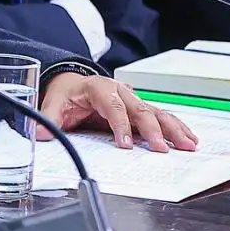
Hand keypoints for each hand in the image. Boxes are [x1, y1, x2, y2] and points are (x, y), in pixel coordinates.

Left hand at [39, 74, 198, 151]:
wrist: (72, 81)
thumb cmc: (65, 93)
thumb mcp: (53, 102)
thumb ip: (48, 119)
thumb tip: (40, 134)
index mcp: (98, 88)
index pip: (112, 106)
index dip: (119, 125)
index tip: (125, 145)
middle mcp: (120, 91)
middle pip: (140, 109)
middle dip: (152, 129)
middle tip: (161, 149)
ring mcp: (133, 99)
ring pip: (156, 112)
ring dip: (173, 128)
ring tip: (188, 144)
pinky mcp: (140, 108)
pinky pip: (161, 117)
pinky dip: (176, 127)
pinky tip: (190, 139)